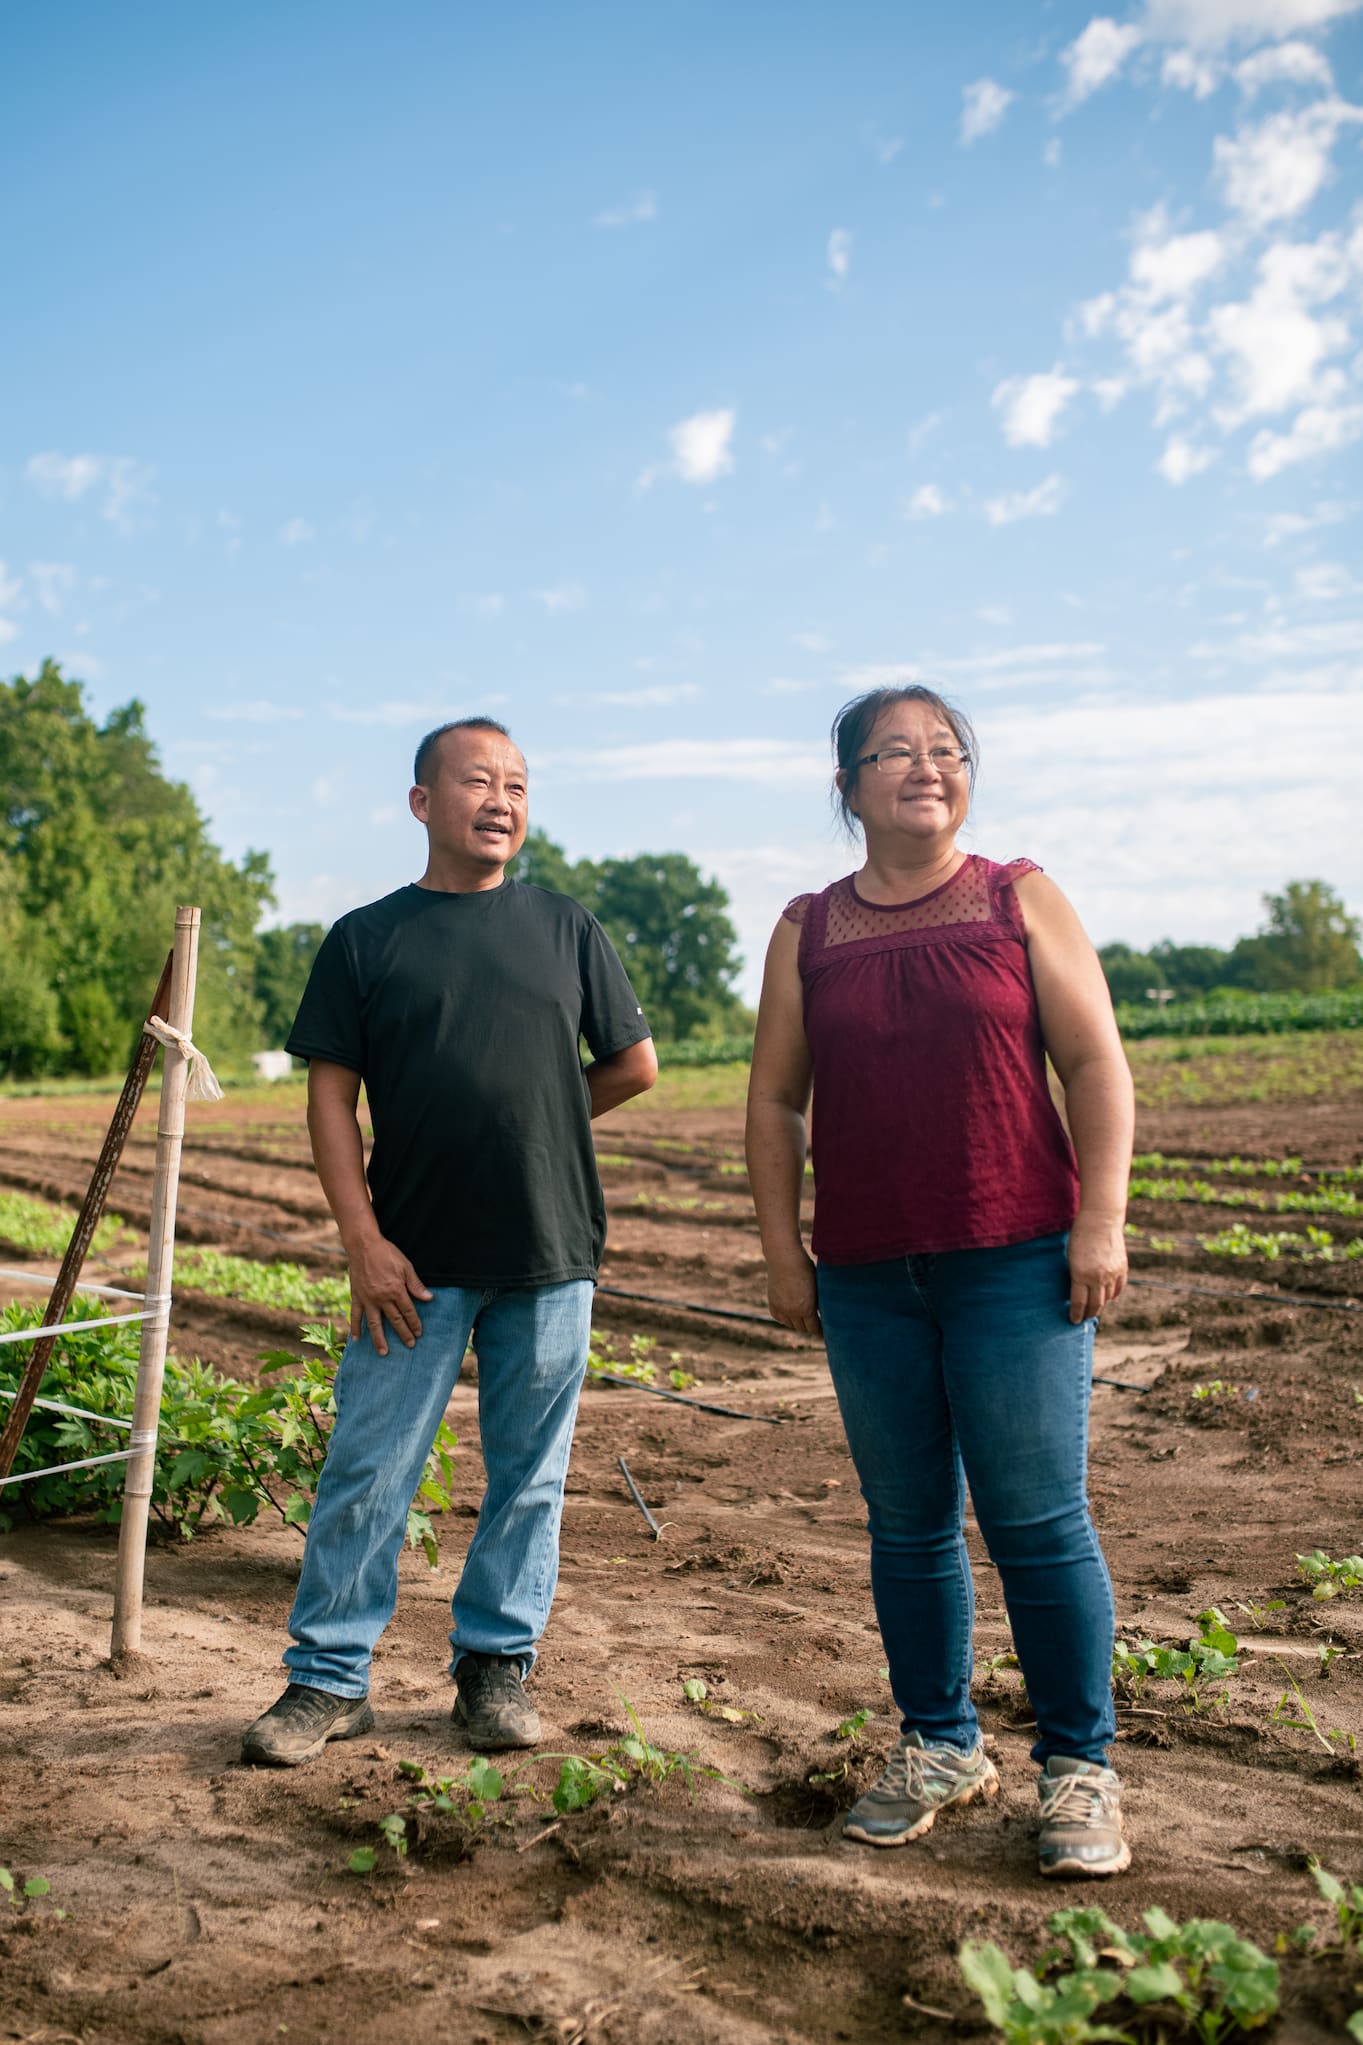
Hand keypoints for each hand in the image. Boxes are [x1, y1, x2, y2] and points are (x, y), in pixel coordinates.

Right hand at [345, 1233, 432, 1354]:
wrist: (364, 1245)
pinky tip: (357, 1340)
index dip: (415, 1323)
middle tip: (410, 1345)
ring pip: (375, 1323)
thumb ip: (416, 1285)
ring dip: (379, 1339)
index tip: (419, 1333)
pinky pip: (355, 1315)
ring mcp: (367, 1299)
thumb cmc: (387, 1253)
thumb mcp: (406, 1266)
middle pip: (395, 1320)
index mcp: (396, 1290)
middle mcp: (382, 1298)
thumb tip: (429, 1298)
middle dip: (403, 1334)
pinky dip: (355, 1328)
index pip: (408, 1311)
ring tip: (384, 1352)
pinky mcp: (356, 1297)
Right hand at [765, 1244, 821, 1335]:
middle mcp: (792, 1311)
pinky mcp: (772, 1302)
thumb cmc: (806, 1268)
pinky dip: (785, 1318)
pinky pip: (779, 1317)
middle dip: (810, 1328)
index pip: (814, 1328)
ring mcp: (781, 1307)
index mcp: (806, 1308)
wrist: (785, 1257)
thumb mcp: (817, 1286)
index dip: (820, 1332)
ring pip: (790, 1324)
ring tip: (804, 1321)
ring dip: (797, 1324)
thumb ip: (818, 1302)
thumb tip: (822, 1313)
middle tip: (815, 1326)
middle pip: (802, 1328)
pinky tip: (790, 1315)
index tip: (824, 1334)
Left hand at [1067, 1211, 1127, 1323]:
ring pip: (1108, 1298)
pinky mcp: (1122, 1268)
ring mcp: (1112, 1274)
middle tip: (1084, 1318)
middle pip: (1095, 1304)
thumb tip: (1077, 1291)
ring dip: (1101, 1305)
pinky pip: (1118, 1288)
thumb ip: (1076, 1275)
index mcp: (1081, 1274)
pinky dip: (1113, 1295)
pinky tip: (1108, 1298)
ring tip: (1095, 1309)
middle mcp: (1098, 1277)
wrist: (1101, 1220)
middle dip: (1088, 1313)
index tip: (1073, 1321)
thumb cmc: (1080, 1236)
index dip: (1076, 1314)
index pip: (1079, 1302)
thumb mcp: (1071, 1256)